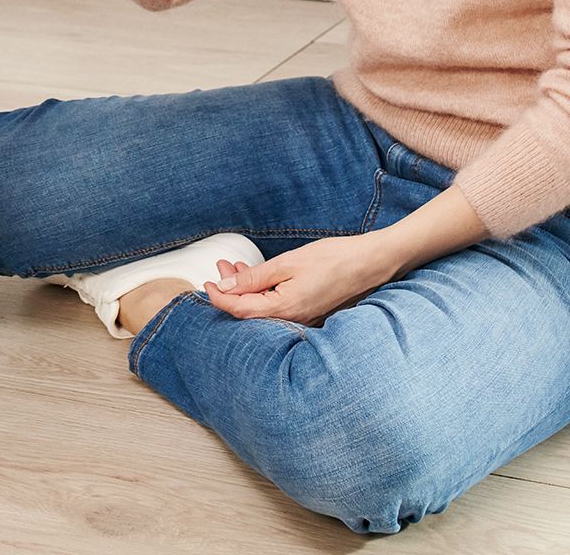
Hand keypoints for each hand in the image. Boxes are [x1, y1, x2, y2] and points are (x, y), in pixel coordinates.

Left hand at [202, 234, 397, 326]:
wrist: (371, 262)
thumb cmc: (333, 259)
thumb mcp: (287, 263)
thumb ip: (255, 278)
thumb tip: (227, 287)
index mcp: (286, 308)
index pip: (241, 311)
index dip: (219, 299)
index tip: (206, 284)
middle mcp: (293, 318)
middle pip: (250, 310)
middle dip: (230, 290)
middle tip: (220, 267)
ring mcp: (302, 315)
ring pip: (263, 306)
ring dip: (245, 288)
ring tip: (233, 266)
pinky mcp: (309, 309)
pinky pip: (277, 304)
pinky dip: (262, 289)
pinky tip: (256, 275)